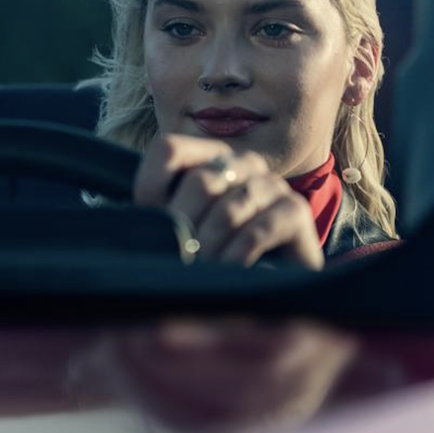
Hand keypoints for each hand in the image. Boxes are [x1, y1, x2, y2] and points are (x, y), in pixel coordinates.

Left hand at [134, 134, 324, 269]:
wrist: (278, 283)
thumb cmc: (222, 256)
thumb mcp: (185, 232)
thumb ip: (163, 216)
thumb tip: (138, 222)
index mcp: (211, 157)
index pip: (169, 149)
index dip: (151, 186)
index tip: (152, 225)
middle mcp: (244, 163)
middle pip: (200, 182)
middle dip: (184, 228)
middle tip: (180, 260)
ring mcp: (272, 184)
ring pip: (227, 210)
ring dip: (209, 249)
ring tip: (201, 274)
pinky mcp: (295, 211)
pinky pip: (255, 231)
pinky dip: (234, 258)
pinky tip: (228, 274)